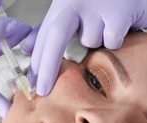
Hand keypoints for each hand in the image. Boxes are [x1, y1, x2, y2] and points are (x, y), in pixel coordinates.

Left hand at [21, 0, 146, 95]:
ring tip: (106, 29)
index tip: (32, 84)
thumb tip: (25, 48)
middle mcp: (77, 1)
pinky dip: (115, 41)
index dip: (36, 62)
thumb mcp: (72, 14)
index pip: (43, 36)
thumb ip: (48, 30)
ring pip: (90, 40)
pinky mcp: (120, 10)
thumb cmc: (102, 4)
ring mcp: (98, 4)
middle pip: (56, 36)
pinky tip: (121, 27)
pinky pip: (111, 40)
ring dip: (96, 43)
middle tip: (43, 90)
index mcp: (62, 4)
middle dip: (48, 67)